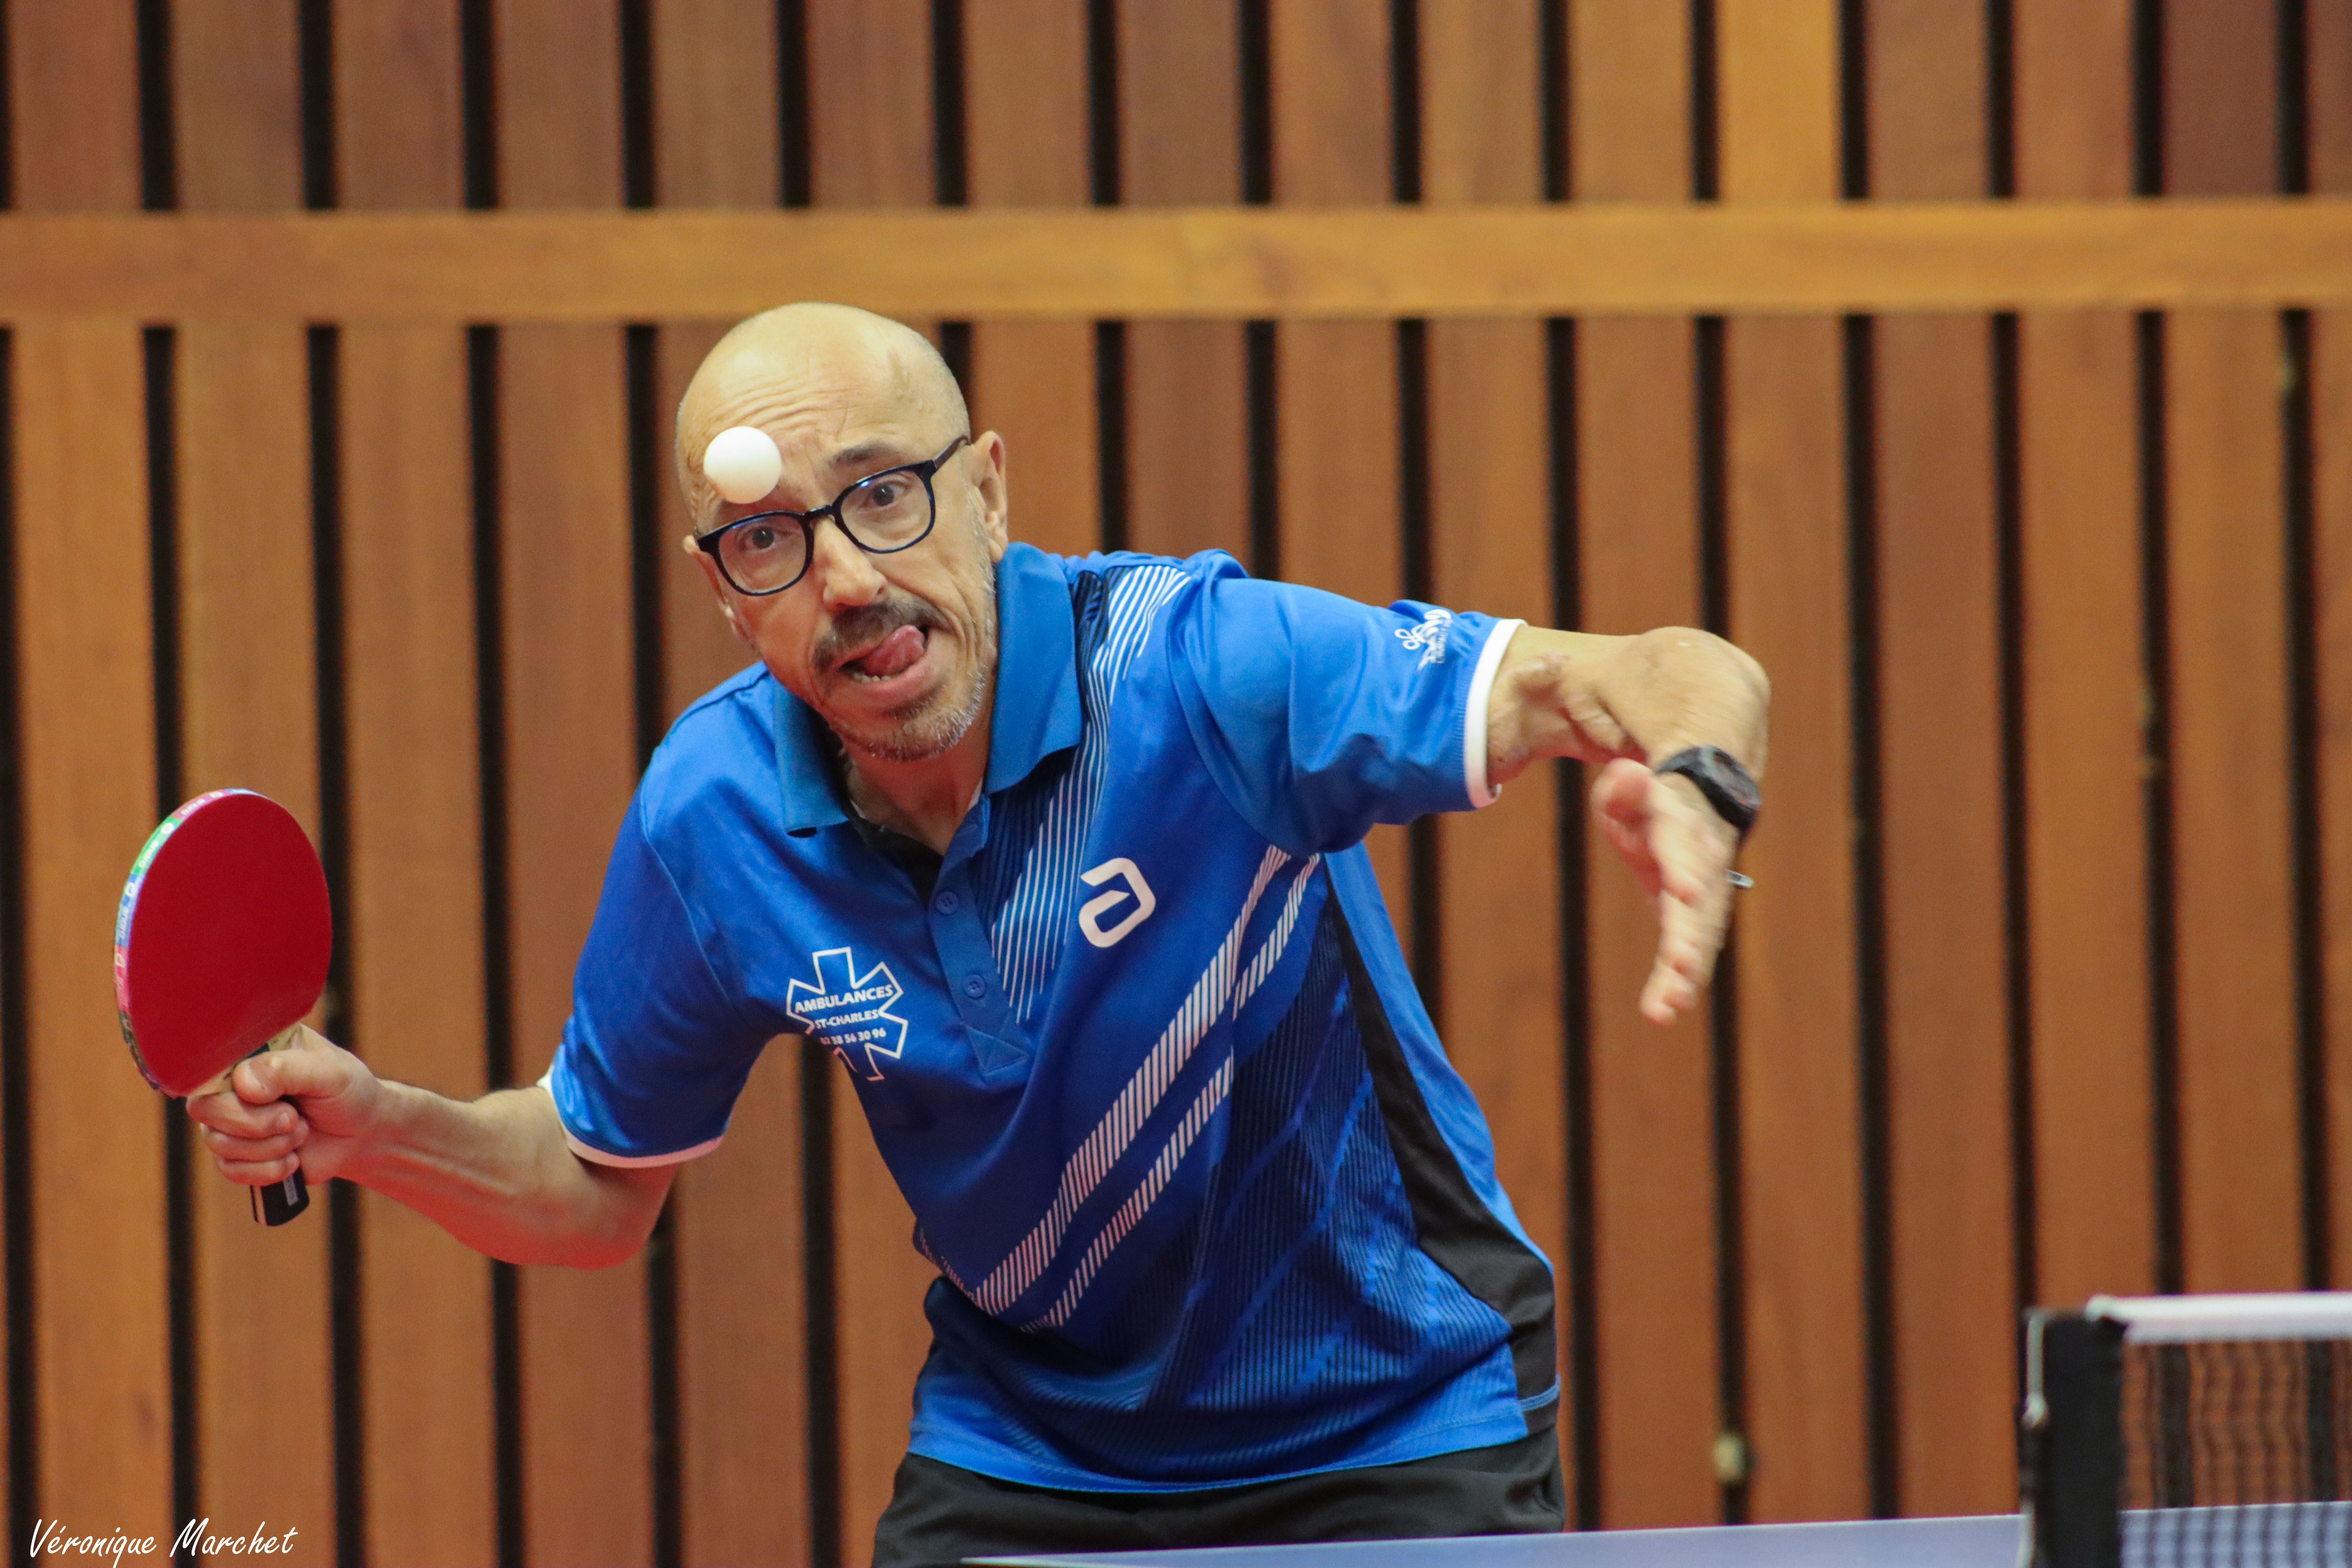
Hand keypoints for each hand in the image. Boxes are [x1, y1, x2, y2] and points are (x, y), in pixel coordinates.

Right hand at [186, 1024, 381, 1187]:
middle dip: (255, 1122)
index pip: (209, 1063)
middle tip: (294, 1118)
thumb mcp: (331, 1072)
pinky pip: (230, 1169)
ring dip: (268, 1146)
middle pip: (204, 1107)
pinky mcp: (238, 1154)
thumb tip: (244, 1085)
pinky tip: (293, 1159)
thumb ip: (288, 1069)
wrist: (362, 1134)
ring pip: (217, 1142)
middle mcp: (232, 1083)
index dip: (233, 1086)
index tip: (271, 1095)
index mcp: (251, 1050)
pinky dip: (267, 1169)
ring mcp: (231, 1119)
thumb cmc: (348, 1093)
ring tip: (301, 1133)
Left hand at [1590, 757, 1743, 1024]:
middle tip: (1681, 965)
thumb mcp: (1629, 789)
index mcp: (1681, 829)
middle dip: (1691, 935)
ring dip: (1687, 970)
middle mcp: (1700, 868)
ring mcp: (1702, 900)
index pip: (1683, 850)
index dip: (1685, 870)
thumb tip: (1626, 773)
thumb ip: (1625, 787)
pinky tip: (1662, 1012)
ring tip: (1671, 1003)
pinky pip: (1689, 956)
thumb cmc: (1650, 805)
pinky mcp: (1694, 925)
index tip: (1686, 894)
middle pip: (1698, 905)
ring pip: (1699, 937)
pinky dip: (1676, 983)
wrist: (1697, 813)